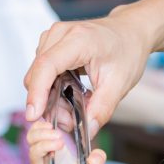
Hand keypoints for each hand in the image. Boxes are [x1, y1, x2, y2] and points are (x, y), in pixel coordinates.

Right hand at [24, 12, 152, 133]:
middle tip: (70, 120)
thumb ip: (102, 109)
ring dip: (49, 97)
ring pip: (37, 76)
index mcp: (79, 39)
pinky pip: (42, 72)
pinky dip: (51, 89)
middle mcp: (60, 34)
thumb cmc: (127, 50)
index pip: (47, 66)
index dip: (37, 92)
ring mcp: (53, 38)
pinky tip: (70, 95)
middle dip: (47, 103)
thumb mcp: (120, 84)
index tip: (33, 116)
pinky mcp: (51, 44)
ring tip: (74, 108)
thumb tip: (87, 131)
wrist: (130, 31)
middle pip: (38, 74)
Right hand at [27, 120, 105, 163]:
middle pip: (32, 138)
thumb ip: (97, 160)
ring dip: (43, 147)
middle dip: (43, 133)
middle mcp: (44, 157)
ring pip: (33, 154)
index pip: (40, 130)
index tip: (52, 124)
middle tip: (59, 136)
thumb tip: (94, 159)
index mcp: (54, 148)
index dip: (42, 124)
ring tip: (58, 145)